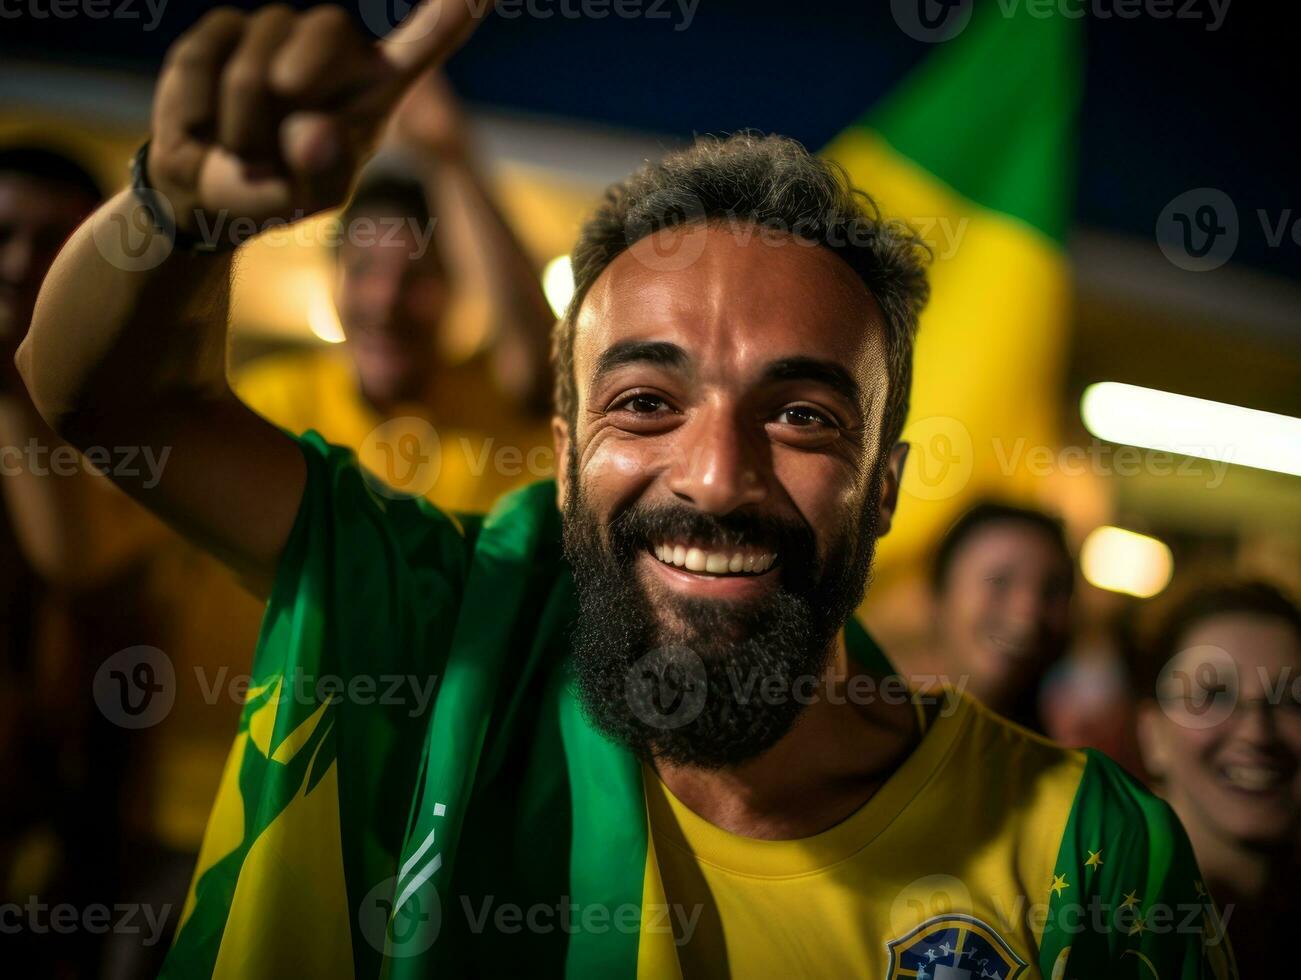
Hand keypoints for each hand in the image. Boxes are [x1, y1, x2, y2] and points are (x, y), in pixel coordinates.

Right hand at [146, 1, 485, 242]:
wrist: (208, 190)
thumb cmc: (280, 190)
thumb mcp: (312, 197)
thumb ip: (323, 172)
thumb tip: (313, 132)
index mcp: (376, 87)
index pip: (426, 39)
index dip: (448, 14)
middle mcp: (336, 49)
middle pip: (330, 27)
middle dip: (301, 74)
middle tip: (281, 138)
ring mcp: (281, 33)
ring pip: (261, 53)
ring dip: (246, 123)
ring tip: (247, 150)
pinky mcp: (226, 29)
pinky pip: (209, 57)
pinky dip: (202, 109)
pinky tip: (208, 128)